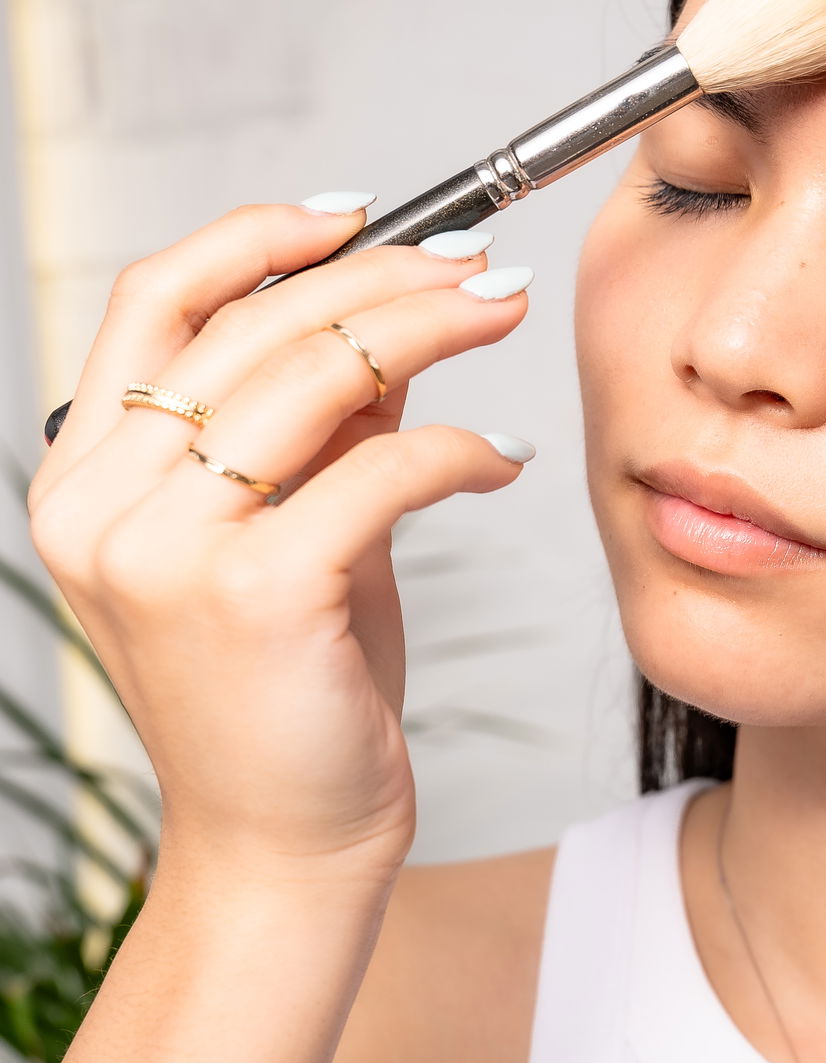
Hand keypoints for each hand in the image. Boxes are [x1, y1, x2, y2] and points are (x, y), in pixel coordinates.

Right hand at [29, 204, 532, 880]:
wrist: (283, 850)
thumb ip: (322, 425)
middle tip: (481, 266)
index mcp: (83, 479)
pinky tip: (504, 460)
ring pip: (316, 375)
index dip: (255, 235)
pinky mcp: (254, 594)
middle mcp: (101, 507)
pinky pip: (381, 471)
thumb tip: (396, 307)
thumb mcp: (294, 532)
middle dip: (384, 274)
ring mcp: (165, 551)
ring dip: (431, 326)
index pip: (154, 301)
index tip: (356, 213)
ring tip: (503, 313)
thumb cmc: (289, 695)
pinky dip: (459, 451)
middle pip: (251, 321)